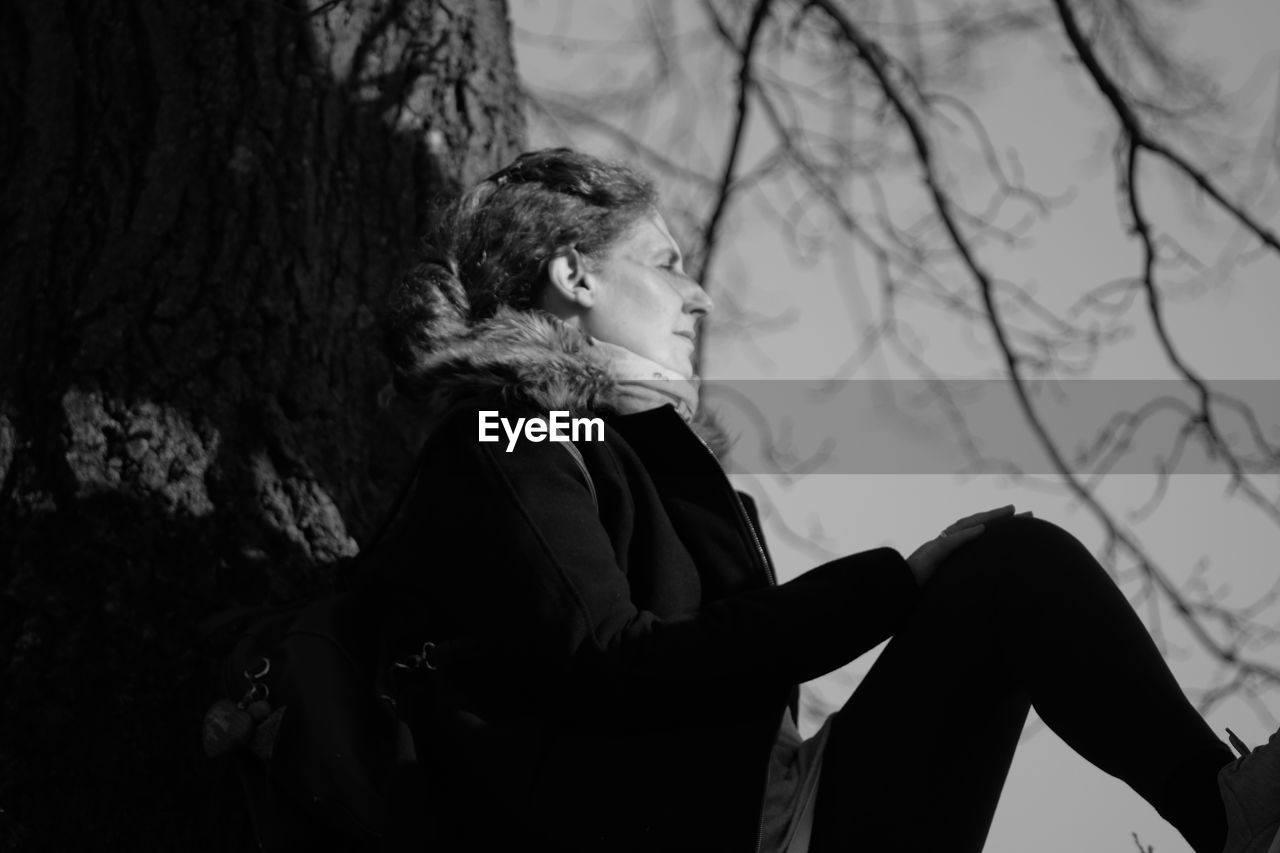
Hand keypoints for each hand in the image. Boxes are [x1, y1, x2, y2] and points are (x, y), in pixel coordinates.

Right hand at [906, 505, 1032, 586]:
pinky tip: (982, 531)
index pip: (973, 534)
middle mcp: (941, 545)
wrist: (893, 598)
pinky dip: (965, 536)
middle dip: (999, 517)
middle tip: (1026, 512)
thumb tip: (983, 595)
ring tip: (1009, 512)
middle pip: (973, 525)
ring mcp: (934, 548)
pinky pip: (948, 544)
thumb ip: (960, 586)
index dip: (994, 526)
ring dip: (987, 519)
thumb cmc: (917, 598)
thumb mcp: (944, 590)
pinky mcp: (928, 557)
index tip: (1017, 520)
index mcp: (946, 552)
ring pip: (962, 527)